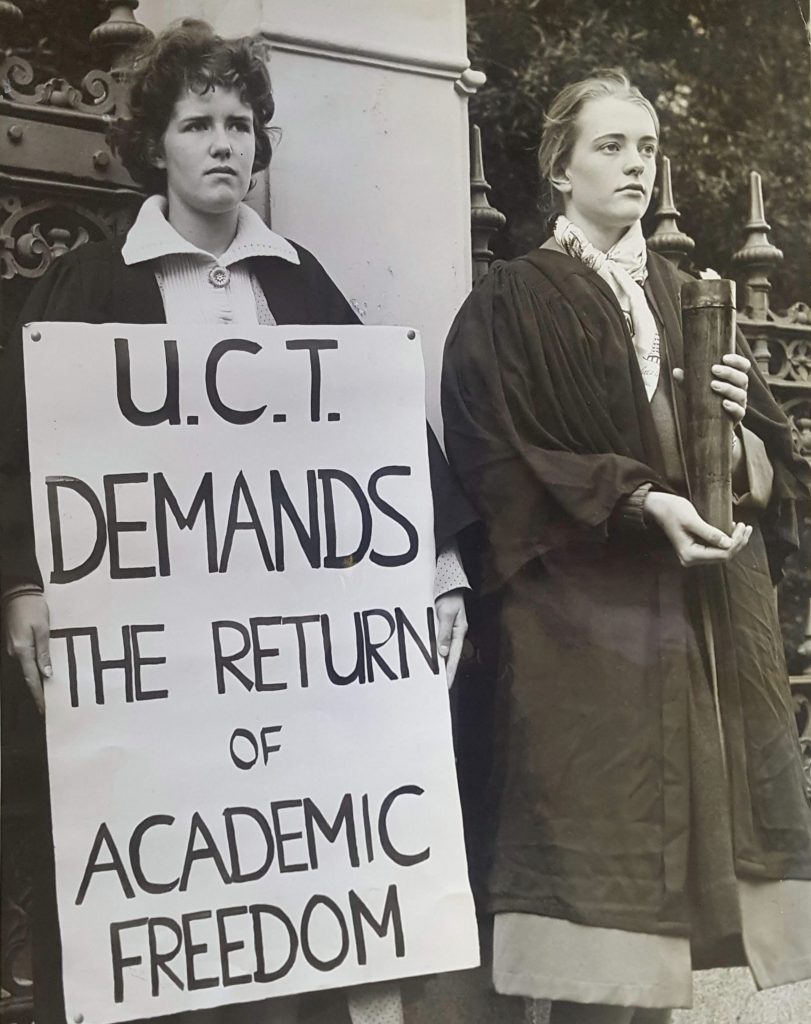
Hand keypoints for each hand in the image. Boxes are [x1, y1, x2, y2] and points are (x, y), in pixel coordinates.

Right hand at [4, 592, 50, 712]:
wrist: (18, 592)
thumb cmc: (32, 607)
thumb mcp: (42, 629)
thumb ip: (44, 652)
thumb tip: (46, 673)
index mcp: (22, 650)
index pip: (31, 679)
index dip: (37, 695)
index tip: (43, 709)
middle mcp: (13, 652)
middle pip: (25, 678)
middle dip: (35, 693)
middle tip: (45, 706)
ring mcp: (11, 648)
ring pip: (22, 671)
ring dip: (32, 683)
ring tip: (43, 695)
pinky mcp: (13, 644)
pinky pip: (21, 662)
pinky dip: (29, 672)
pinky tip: (37, 675)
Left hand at [435, 590, 466, 688]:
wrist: (447, 582)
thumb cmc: (449, 596)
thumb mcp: (446, 614)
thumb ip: (444, 632)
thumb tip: (443, 652)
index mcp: (460, 631)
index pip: (454, 657)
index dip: (450, 672)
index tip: (446, 685)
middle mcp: (455, 634)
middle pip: (450, 657)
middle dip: (445, 672)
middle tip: (439, 687)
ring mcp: (448, 631)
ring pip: (443, 651)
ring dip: (439, 663)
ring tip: (433, 678)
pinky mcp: (441, 627)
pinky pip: (438, 642)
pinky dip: (434, 651)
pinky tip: (429, 658)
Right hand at [644, 492, 751, 566]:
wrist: (659, 507)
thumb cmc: (673, 511)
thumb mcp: (692, 520)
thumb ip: (710, 533)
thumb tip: (728, 543)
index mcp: (690, 554)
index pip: (722, 555)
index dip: (736, 542)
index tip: (743, 527)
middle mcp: (691, 559)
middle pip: (723, 556)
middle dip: (738, 543)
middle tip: (747, 527)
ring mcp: (693, 556)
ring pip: (721, 554)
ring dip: (734, 542)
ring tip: (744, 528)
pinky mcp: (695, 550)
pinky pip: (715, 550)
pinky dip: (726, 541)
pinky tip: (732, 530)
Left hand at [673, 353, 749, 425]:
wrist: (710, 425)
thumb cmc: (705, 400)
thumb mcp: (696, 389)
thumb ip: (688, 380)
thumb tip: (676, 371)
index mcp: (734, 379)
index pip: (743, 366)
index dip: (737, 360)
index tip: (724, 357)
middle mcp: (740, 389)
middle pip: (742, 378)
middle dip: (729, 372)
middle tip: (714, 369)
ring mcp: (740, 404)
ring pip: (741, 394)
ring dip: (728, 388)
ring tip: (713, 385)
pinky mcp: (737, 417)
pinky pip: (740, 412)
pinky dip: (733, 407)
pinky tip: (724, 403)